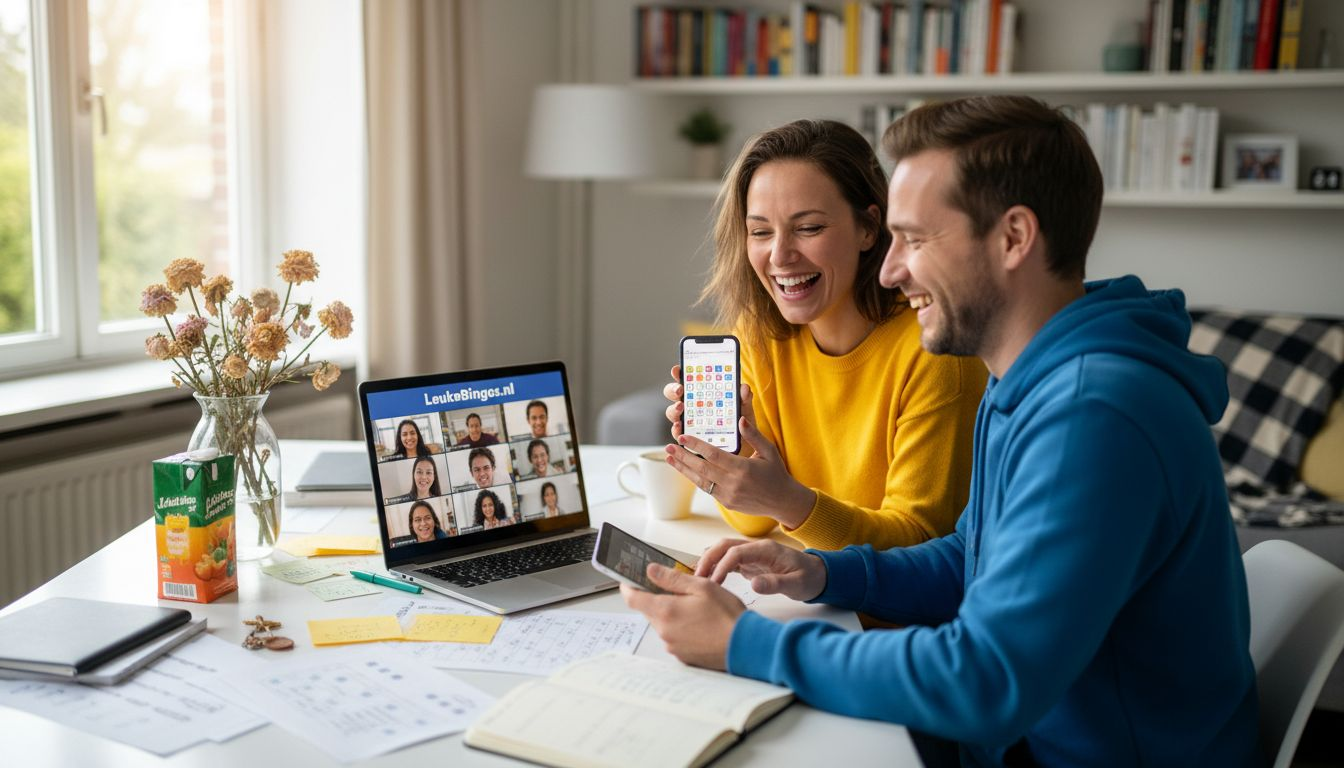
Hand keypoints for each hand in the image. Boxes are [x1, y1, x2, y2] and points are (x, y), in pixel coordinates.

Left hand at [621, 563, 746, 669]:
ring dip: (670, 613)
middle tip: (673, 589)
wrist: (746, 646)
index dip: (628, 586)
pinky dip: (680, 628)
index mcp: (665, 611)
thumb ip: (672, 579)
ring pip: (662, 624)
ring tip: (694, 607)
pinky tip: (699, 623)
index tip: (629, 579)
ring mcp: (672, 646)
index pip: (632, 598)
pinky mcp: (682, 656)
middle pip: (648, 611)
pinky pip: (673, 637)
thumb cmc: (727, 616)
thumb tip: (651, 570)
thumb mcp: (702, 587)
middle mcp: (664, 631)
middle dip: (655, 598)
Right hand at [663, 364, 756, 451]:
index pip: (687, 379)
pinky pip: (678, 434)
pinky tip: (680, 429)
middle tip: (680, 390)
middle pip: (674, 394)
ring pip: (673, 413)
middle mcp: (692, 405)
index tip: (677, 369)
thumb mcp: (745, 409)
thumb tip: (744, 388)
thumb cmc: (742, 425)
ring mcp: (688, 421)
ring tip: (680, 408)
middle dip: (673, 389)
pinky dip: (677, 431)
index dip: (679, 373)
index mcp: (703, 393)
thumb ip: (744, 399)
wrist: (745, 447)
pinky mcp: (689, 438)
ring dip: (674, 409)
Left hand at [665, 388, 815, 527]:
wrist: (782, 501)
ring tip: (669, 458)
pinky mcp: (726, 503)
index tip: (682, 437)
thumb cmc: (776, 473)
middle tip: (668, 447)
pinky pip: (706, 488)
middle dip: (682, 457)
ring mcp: (728, 495)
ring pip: (700, 481)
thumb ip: (754, 435)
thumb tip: (740, 420)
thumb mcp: (769, 451)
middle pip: (701, 468)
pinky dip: (695, 478)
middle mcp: (733, 483)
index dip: (696, 446)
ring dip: (683, 469)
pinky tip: (685, 469)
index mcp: (743, 469)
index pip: (713, 455)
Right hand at [696, 538, 826, 601]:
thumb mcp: (796, 585)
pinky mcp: (750, 563)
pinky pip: (728, 560)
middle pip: (724, 546)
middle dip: (708, 559)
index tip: (713, 582)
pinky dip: (716, 566)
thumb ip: (775, 584)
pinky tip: (708, 578)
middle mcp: (756, 548)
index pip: (736, 552)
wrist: (818, 575)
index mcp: (766, 550)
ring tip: (698, 579)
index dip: (722, 565)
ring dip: (709, 561)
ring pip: (723, 551)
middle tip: (697, 578)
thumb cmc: (809, 578)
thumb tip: (754, 584)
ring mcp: (752, 554)